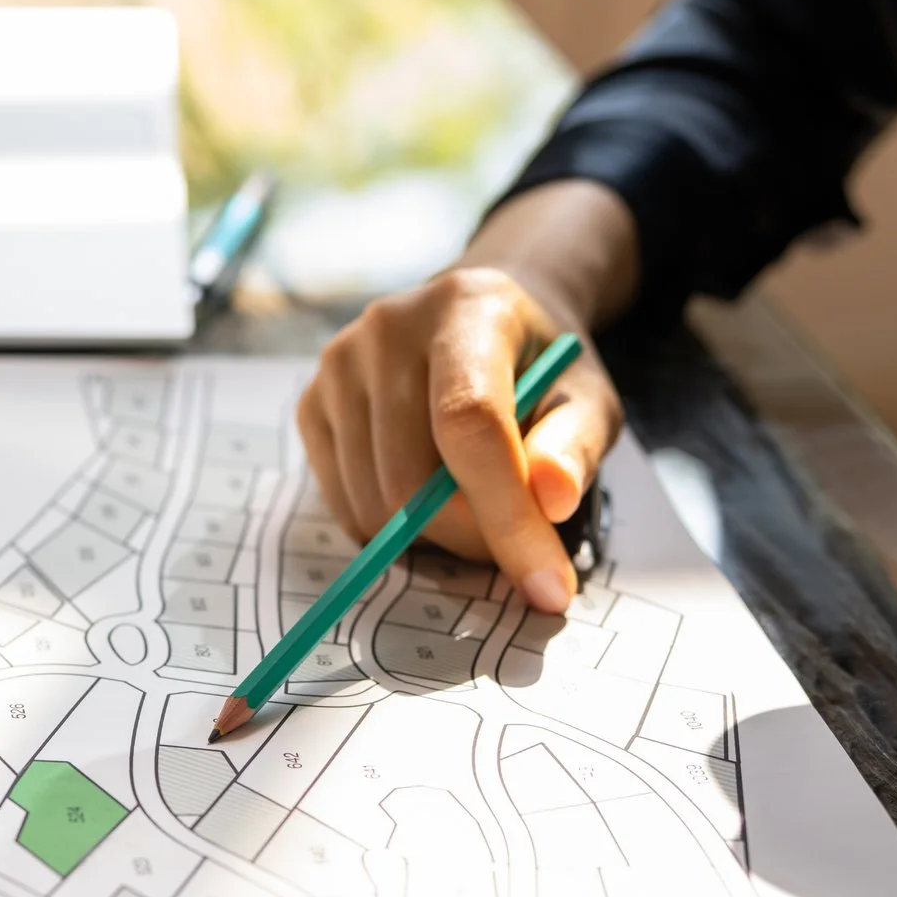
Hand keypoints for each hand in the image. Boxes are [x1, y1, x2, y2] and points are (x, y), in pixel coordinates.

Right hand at [295, 179, 637, 615]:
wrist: (478, 318)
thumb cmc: (538, 367)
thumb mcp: (585, 397)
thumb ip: (575, 446)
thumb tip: (552, 499)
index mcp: (467, 308)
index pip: (469, 423)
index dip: (507, 516)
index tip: (547, 588)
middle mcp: (388, 329)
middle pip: (411, 480)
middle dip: (469, 538)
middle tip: (511, 544)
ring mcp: (338, 367)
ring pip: (372, 504)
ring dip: (429, 539)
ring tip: (471, 512)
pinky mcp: (311, 405)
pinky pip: (344, 504)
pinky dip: (388, 527)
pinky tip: (424, 496)